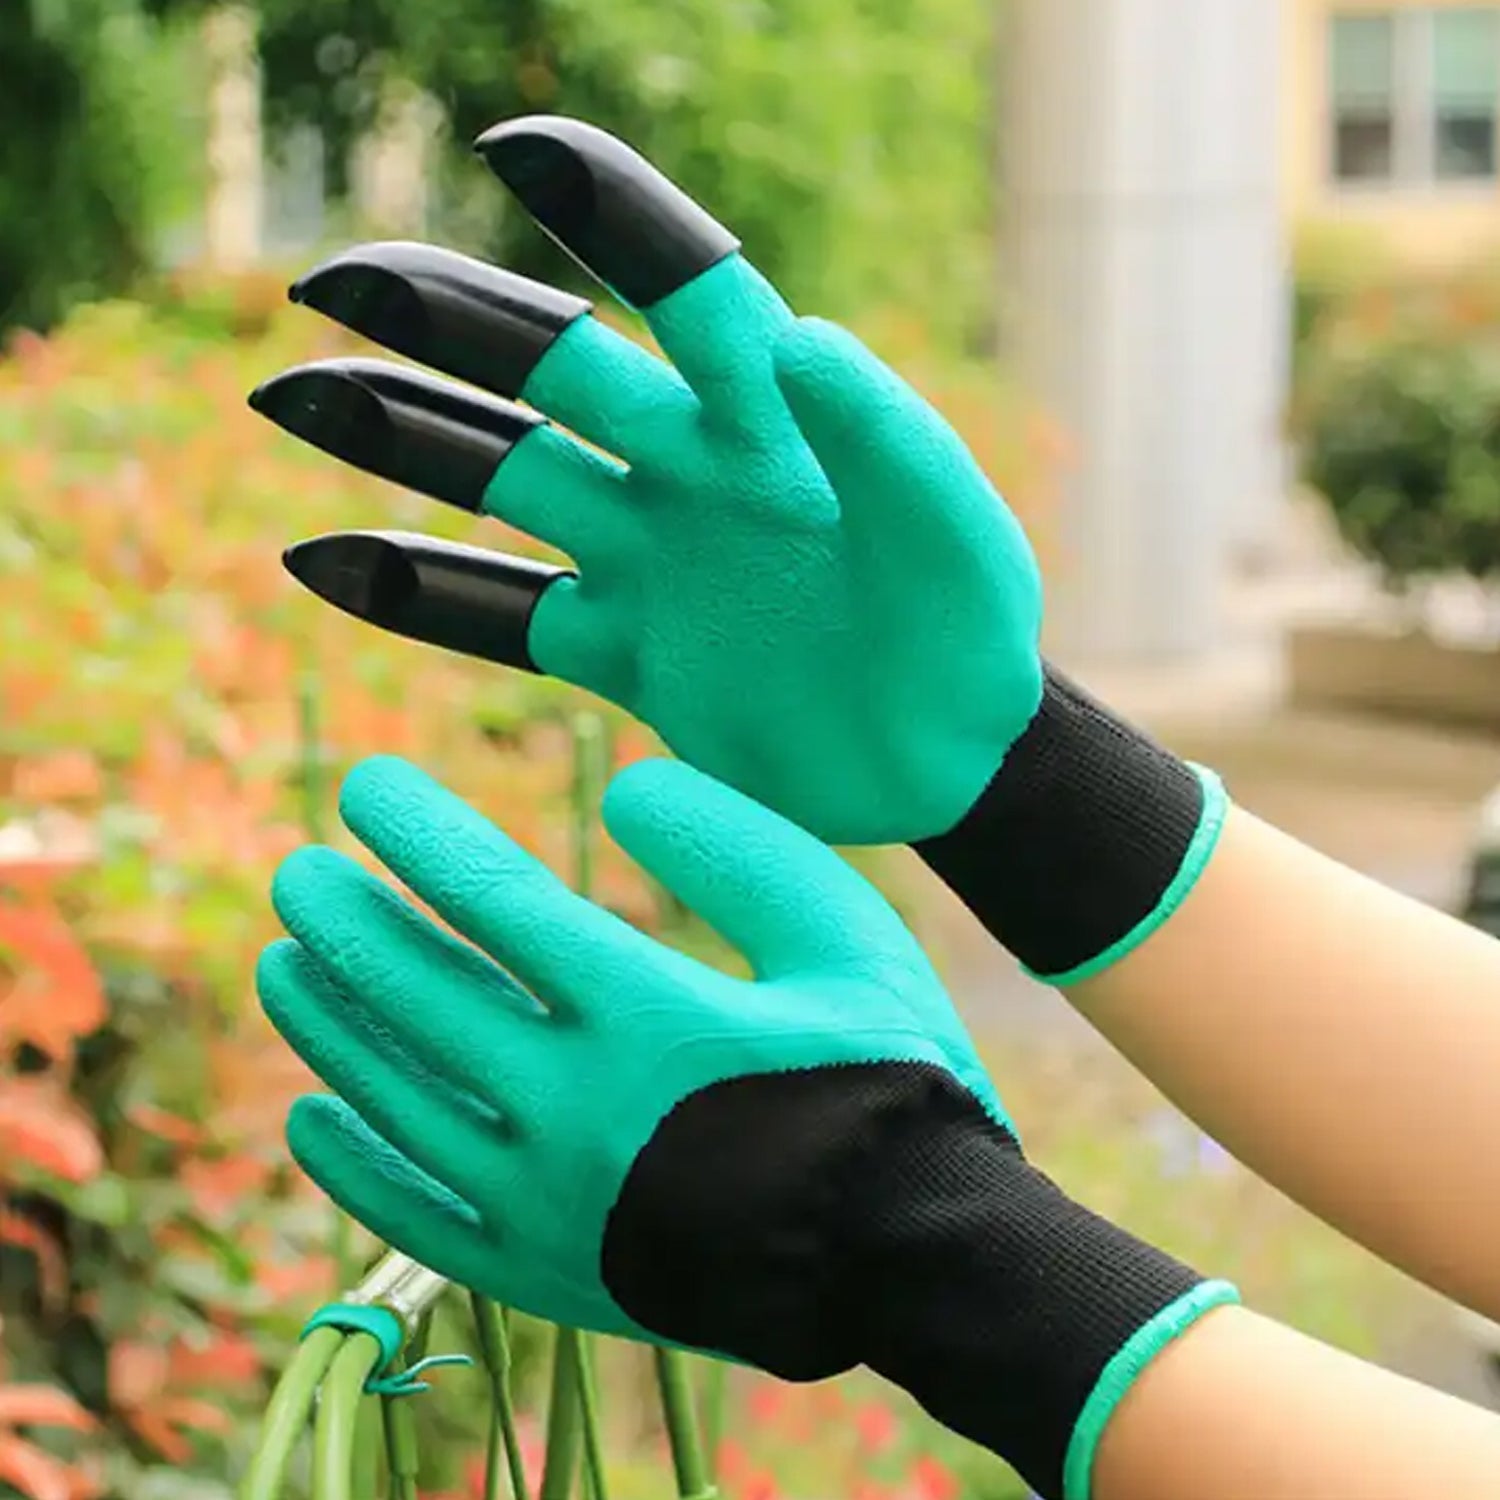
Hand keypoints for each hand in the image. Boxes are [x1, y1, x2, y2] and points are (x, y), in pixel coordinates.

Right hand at [251, 116, 1044, 846]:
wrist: (943, 756)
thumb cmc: (969, 631)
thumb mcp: (957, 536)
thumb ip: (888, 441)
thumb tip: (803, 338)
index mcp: (773, 416)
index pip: (684, 288)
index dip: (611, 217)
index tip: (516, 147)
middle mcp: (690, 468)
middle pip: (552, 372)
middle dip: (449, 321)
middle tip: (327, 282)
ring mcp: (646, 559)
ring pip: (502, 478)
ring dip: (400, 437)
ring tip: (293, 399)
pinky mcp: (622, 655)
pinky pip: (500, 617)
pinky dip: (416, 594)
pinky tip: (321, 560)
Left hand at [259, 752, 1233, 1498]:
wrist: (918, 1259)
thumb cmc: (892, 1078)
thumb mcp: (845, 935)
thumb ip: (740, 849)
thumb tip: (621, 789)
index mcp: (652, 1018)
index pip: (496, 900)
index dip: (421, 832)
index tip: (366, 784)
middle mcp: (578, 1112)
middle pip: (421, 996)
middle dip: (349, 920)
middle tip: (298, 869)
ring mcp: (552, 1203)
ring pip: (397, 1101)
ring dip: (329, 1024)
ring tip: (284, 961)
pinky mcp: (549, 1272)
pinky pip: (415, 1220)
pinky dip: (353, 1166)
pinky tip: (312, 1113)